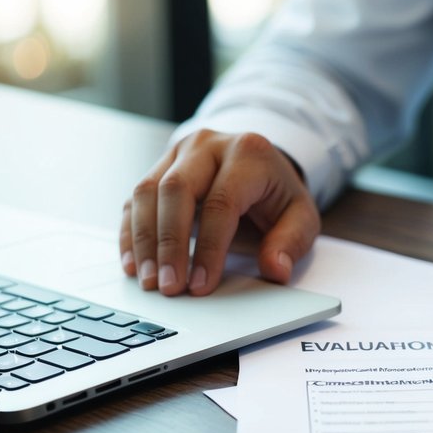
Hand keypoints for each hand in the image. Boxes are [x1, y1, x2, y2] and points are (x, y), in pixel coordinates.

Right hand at [119, 129, 320, 295]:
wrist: (260, 164)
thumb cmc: (278, 194)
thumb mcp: (301, 216)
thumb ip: (290, 242)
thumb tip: (276, 270)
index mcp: (248, 153)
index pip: (222, 202)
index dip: (209, 247)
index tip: (201, 284)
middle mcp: (208, 145)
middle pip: (176, 189)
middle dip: (170, 243)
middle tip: (169, 286)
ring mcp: (178, 153)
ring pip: (147, 191)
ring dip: (143, 241)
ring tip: (149, 281)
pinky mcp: (158, 167)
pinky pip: (135, 200)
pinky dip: (131, 233)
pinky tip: (134, 265)